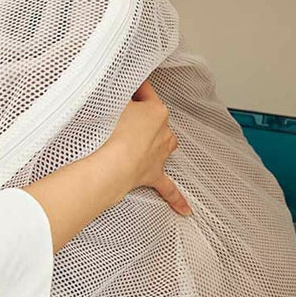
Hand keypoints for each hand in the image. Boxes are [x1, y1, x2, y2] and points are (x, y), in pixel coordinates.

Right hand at [23, 79, 190, 252]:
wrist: (111, 165)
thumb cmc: (111, 134)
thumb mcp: (111, 103)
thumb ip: (115, 97)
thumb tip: (113, 93)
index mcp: (157, 111)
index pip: (145, 92)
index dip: (132, 88)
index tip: (121, 86)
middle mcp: (163, 132)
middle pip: (153, 119)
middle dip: (140, 117)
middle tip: (119, 114)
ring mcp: (160, 155)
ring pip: (164, 145)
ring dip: (156, 142)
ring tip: (141, 140)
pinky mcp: (153, 175)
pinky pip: (168, 189)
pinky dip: (176, 199)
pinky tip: (185, 210)